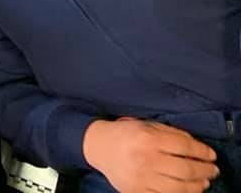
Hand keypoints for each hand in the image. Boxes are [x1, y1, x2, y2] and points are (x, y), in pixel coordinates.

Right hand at [83, 118, 218, 192]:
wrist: (98, 146)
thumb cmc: (125, 133)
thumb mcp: (146, 125)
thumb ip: (171, 133)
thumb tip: (196, 147)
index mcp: (147, 138)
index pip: (184, 147)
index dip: (203, 152)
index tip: (211, 155)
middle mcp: (144, 158)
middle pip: (185, 170)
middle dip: (204, 171)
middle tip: (213, 170)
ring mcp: (141, 177)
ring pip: (178, 188)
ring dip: (197, 186)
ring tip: (204, 182)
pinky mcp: (137, 191)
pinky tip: (187, 190)